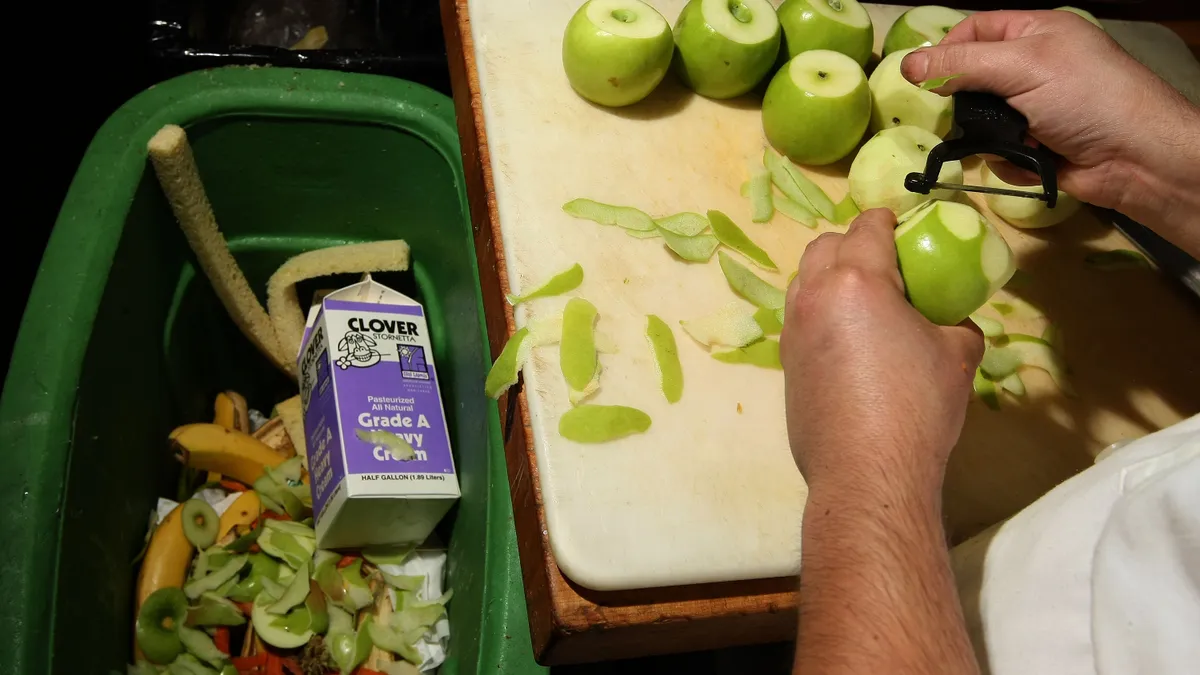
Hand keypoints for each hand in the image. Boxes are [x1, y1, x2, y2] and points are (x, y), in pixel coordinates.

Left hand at [780, 209, 982, 494]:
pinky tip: (848, 340)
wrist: (866, 471)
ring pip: (804, 280)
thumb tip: (951, 319)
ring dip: (829, 276)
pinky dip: (820, 312)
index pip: (867, 226)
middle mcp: (814, 297)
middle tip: (885, 263)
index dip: (888, 219)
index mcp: (857, 281)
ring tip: (863, 300)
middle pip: (825, 246)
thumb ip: (956, 321)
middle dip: (852, 243)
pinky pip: (799, 317)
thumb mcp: (958, 355)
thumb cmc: (917, 409)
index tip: (902, 226)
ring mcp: (793, 330)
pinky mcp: (785, 362)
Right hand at [902, 10, 1199, 254]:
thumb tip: (906, 65)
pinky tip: (1027, 160)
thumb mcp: (1021, 67)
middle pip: (972, 77)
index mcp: (1036, 32)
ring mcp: (1035, 108)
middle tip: (959, 117)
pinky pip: (998, 150)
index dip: (947, 50)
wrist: (1136, 157)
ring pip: (981, 118)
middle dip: (967, 101)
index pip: (975, 29)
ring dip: (988, 134)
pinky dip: (1006, 159)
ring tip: (1007, 141)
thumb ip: (961, 66)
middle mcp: (1034, 66)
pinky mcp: (1035, 146)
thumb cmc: (1085, 97)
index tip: (924, 79)